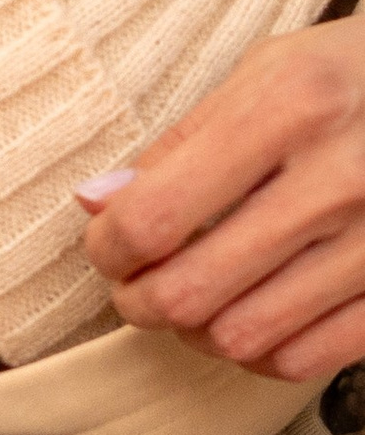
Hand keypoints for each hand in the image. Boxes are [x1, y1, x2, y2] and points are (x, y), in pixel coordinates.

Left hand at [80, 21, 364, 383]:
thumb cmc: (348, 76)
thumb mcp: (267, 73)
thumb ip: (179, 142)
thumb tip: (95, 202)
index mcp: (292, 108)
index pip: (156, 215)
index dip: (108, 248)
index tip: (107, 247)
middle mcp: (340, 179)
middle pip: (190, 292)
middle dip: (139, 302)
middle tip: (137, 288)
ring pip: (241, 337)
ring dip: (195, 331)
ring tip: (194, 300)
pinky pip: (303, 361)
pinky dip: (260, 354)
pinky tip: (253, 319)